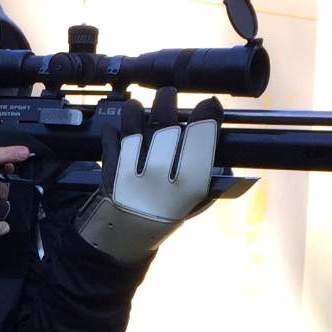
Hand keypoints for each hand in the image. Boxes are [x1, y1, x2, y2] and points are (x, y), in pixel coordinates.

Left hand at [77, 90, 222, 264]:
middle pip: (164, 127)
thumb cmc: (166, 212)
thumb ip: (209, 175)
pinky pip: (111, 140)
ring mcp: (132, 175)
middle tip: (168, 94)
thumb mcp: (194, 201)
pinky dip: (113, 130)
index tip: (209, 104)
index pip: (202, 143)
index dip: (207, 118)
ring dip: (136, 112)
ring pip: (134, 129)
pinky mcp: (109, 173)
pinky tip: (118, 129)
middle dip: (166, 102)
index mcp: (188, 187)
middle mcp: (160, 179)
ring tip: (138, 107)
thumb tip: (221, 142)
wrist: (127, 237)